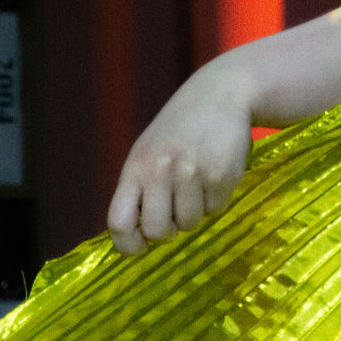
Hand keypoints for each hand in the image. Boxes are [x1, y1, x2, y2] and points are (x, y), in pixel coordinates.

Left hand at [107, 62, 253, 256]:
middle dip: (168, 231)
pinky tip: (215, 173)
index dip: (127, 244)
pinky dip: (216, 199)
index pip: (118, 221)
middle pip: (157, 231)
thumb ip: (140, 188)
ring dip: (195, 212)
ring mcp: (193, 173)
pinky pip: (216, 210)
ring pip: (190, 224)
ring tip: (197, 184)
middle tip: (175, 214)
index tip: (139, 247)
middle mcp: (161, 170)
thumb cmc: (180, 128)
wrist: (221, 93)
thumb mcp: (148, 151)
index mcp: (136, 166)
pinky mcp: (222, 175)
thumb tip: (139, 236)